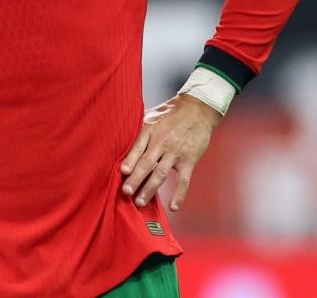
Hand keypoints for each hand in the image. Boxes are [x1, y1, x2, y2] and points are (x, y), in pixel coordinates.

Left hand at [120, 95, 222, 211]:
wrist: (198, 110)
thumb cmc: (170, 113)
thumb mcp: (150, 115)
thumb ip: (137, 130)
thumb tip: (118, 140)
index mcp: (150, 130)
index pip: (138, 147)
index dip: (130, 160)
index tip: (123, 172)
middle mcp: (162, 142)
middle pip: (147, 163)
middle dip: (136, 179)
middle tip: (127, 192)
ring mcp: (176, 153)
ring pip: (161, 173)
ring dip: (150, 189)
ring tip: (140, 201)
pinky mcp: (189, 160)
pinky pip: (184, 180)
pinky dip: (179, 194)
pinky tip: (173, 207)